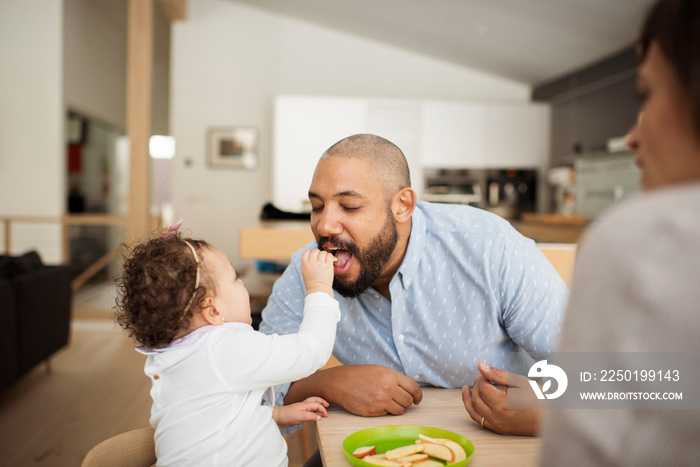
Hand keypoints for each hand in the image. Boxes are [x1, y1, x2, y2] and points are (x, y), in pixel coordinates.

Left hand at [273, 396, 329, 428]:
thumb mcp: (301, 416)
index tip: (326, 416)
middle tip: (328, 405)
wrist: (279, 417)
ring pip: (312, 404)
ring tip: (322, 408)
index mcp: (305, 404)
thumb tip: (320, 417)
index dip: (323, 410)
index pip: (317, 405)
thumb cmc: (288, 415)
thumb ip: (311, 416)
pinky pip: (309, 409)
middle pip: (315, 400)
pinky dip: (313, 410)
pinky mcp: (299, 413)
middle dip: (322, 401)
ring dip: (318, 404)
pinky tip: (313, 414)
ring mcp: (302, 409)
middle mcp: (304, 405)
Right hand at [287, 364, 422, 416]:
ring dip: (397, 408)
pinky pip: (387, 415)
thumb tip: (411, 390)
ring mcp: (380, 401)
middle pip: (408, 401)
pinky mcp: (373, 411)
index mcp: (390, 376)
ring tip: (387, 402)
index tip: (417, 399)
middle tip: (400, 400)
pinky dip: (385, 411)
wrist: (340, 382)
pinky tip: (377, 404)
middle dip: (407, 402)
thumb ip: (396, 379)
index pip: (414, 388)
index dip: (418, 395)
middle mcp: (387, 388)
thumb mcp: (380, 370)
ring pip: (400, 410)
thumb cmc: (361, 375)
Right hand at [301, 249, 334, 295]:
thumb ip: (307, 263)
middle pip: (315, 251)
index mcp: (305, 264)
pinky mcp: (328, 266)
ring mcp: (320, 264)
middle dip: (318, 253)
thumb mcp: (305, 272)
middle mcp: (312, 263)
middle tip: (320, 258)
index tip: (313, 256)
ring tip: (325, 260)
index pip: (306, 252)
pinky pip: (329, 256)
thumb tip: (313, 255)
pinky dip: (329, 256)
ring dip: (324, 255)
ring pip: (323, 252)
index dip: (310, 252)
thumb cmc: (312, 282)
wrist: (318, 290)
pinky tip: (329, 260)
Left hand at [461, 362, 540, 435]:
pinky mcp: (499, 430)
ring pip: (474, 411)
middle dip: (475, 386)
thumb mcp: (519, 382)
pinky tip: (473, 402)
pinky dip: (474, 411)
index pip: (482, 387)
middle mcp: (496, 417)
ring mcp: (497, 425)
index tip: (486, 373)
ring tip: (466, 389)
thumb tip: (480, 367)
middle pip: (476, 398)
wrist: (550, 419)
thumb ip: (498, 374)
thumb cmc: (537, 398)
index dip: (482, 378)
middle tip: (480, 378)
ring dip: (468, 399)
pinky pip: (480, 421)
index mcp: (501, 404)